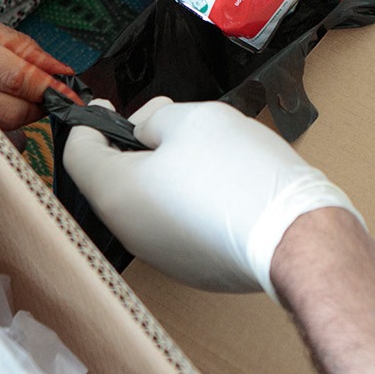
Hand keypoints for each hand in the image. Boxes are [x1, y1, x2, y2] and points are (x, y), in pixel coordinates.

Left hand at [63, 97, 361, 295]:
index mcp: (117, 194)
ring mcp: (164, 256)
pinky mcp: (196, 268)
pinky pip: (178, 226)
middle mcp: (131, 232)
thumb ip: (155, 119)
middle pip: (115, 180)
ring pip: (149, 204)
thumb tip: (145, 128)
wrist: (295, 234)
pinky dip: (187, 200)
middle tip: (162, 117)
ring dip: (162, 172)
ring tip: (199, 146)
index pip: (79, 154)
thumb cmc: (240, 172)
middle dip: (134, 145)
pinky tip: (219, 182)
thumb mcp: (192, 119)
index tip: (106, 105)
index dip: (90, 123)